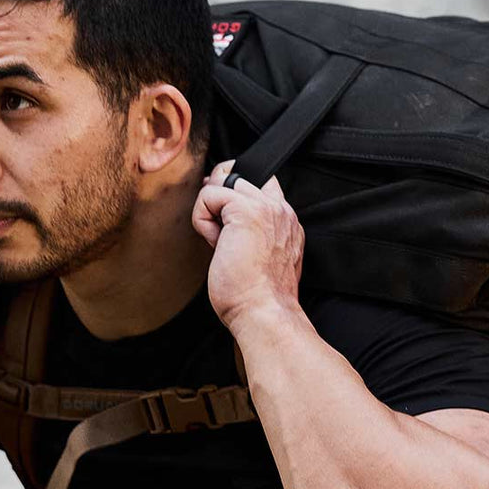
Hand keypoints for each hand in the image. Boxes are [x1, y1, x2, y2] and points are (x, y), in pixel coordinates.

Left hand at [192, 159, 304, 333]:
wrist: (264, 312)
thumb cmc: (258, 298)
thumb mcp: (260, 260)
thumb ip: (250, 236)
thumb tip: (221, 222)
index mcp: (287, 223)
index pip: (262, 184)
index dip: (233, 193)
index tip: (221, 219)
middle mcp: (280, 211)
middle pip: (240, 175)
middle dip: (218, 197)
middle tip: (216, 233)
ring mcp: (265, 208)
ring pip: (224, 180)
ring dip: (211, 209)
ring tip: (217, 241)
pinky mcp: (245, 211)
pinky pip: (209, 194)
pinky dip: (202, 218)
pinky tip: (213, 242)